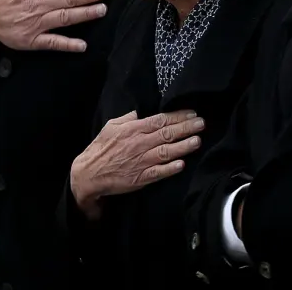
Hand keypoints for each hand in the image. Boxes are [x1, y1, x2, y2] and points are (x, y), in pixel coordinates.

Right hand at [70, 110, 204, 219]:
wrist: (90, 173)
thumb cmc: (101, 148)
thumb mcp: (111, 126)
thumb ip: (127, 118)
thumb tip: (140, 113)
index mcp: (133, 129)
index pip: (160, 120)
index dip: (177, 117)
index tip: (192, 114)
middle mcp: (139, 144)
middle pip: (167, 134)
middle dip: (186, 128)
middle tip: (202, 124)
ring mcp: (141, 162)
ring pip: (166, 152)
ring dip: (183, 146)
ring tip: (197, 141)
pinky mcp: (140, 178)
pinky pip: (158, 173)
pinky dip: (170, 168)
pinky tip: (182, 164)